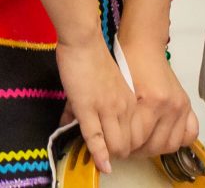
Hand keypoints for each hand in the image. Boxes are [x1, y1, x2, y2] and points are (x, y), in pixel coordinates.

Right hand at [56, 38, 137, 173]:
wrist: (83, 40)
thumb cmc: (91, 58)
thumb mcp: (102, 85)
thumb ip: (92, 106)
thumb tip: (68, 122)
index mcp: (130, 102)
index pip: (136, 136)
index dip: (125, 146)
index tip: (113, 148)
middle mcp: (125, 107)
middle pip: (129, 145)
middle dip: (118, 154)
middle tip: (104, 154)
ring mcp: (107, 109)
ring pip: (116, 146)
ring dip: (108, 155)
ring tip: (97, 155)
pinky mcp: (88, 109)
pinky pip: (96, 139)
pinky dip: (98, 155)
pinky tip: (101, 164)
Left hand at [120, 44, 200, 160]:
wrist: (145, 45)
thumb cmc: (129, 63)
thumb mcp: (121, 91)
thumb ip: (123, 119)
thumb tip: (117, 144)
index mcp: (152, 102)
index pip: (139, 140)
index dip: (125, 148)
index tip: (117, 149)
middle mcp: (171, 106)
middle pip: (156, 146)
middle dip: (139, 151)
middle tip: (128, 149)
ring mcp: (181, 106)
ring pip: (171, 144)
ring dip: (156, 149)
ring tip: (143, 145)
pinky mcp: (187, 104)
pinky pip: (190, 133)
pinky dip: (179, 140)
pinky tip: (164, 137)